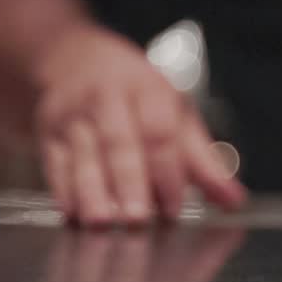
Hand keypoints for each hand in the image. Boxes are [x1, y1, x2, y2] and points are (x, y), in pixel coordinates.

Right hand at [32, 23, 245, 224]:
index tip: (174, 206)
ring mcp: (74, 115)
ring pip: (84, 155)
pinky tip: (72, 214)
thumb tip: (233, 200)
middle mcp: (108, 98)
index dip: (167, 171)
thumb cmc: (135, 94)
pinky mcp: (47, 132)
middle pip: (119, 142)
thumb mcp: (175, 114)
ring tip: (102, 223)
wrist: (73, 59)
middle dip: (129, 183)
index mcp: (147, 90)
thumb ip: (202, 161)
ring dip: (92, 192)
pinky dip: (63, 190)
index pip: (159, 131)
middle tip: (138, 219)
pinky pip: (55, 163)